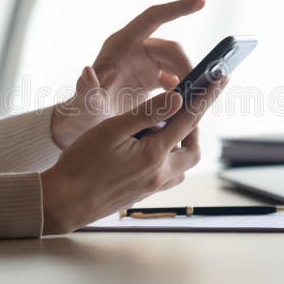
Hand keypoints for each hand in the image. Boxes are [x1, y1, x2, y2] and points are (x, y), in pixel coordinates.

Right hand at [41, 77, 227, 234]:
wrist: (63, 203)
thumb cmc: (80, 165)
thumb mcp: (111, 130)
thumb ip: (147, 114)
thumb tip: (178, 98)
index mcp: (154, 155)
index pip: (189, 120)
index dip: (206, 97)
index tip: (221, 79)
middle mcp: (160, 174)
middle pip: (192, 148)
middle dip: (193, 125)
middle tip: (184, 106)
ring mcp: (153, 187)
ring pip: (182, 163)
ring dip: (180, 143)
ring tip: (163, 125)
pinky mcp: (144, 193)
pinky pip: (168, 173)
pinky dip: (167, 156)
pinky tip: (148, 147)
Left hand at [50, 0, 204, 147]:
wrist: (85, 126)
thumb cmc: (82, 112)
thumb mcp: (84, 104)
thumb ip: (86, 90)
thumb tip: (86, 71)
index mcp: (120, 44)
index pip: (153, 17)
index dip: (177, 8)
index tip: (202, 2)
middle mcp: (135, 48)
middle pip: (171, 49)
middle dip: (186, 67)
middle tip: (195, 92)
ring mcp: (145, 63)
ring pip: (177, 65)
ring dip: (187, 82)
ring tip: (193, 104)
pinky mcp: (152, 79)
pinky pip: (176, 80)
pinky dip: (183, 93)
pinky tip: (186, 110)